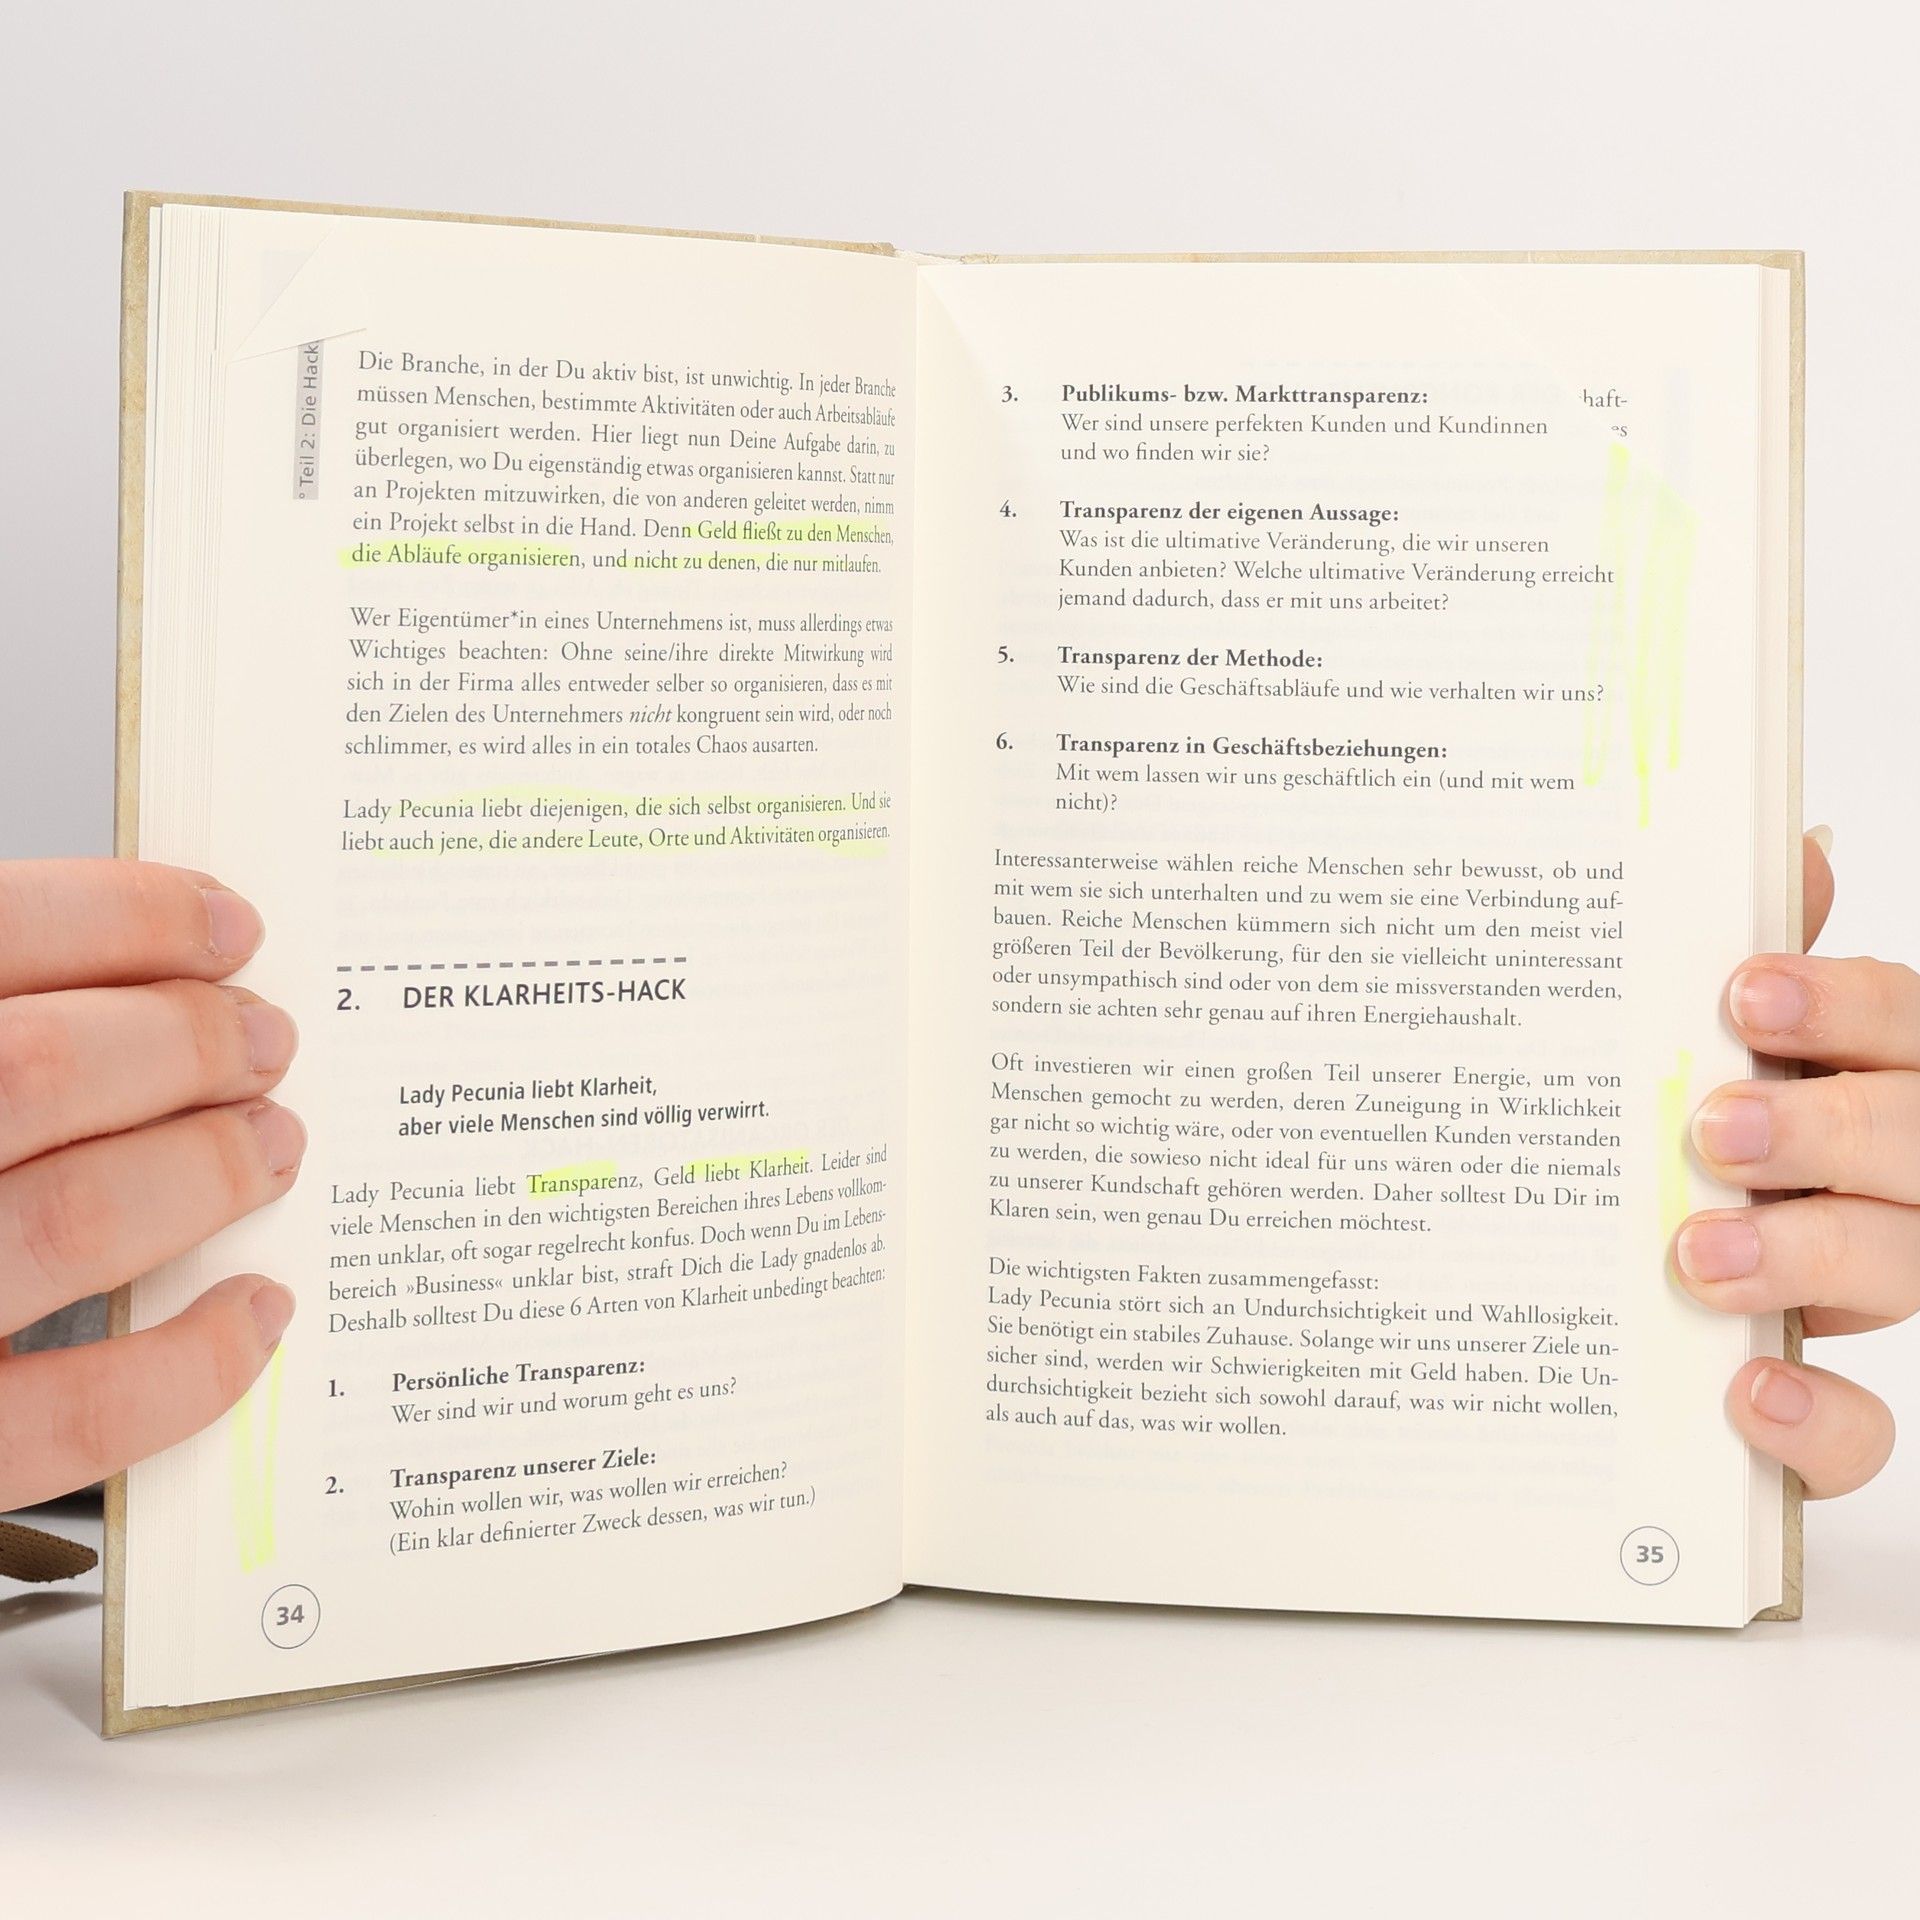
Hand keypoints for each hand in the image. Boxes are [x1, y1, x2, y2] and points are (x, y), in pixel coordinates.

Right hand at [0, 860, 303, 1509]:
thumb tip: (143, 978)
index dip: (127, 919)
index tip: (225, 926)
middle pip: (42, 1072)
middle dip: (186, 1042)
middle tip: (264, 1038)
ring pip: (72, 1221)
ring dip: (205, 1170)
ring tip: (273, 1141)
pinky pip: (74, 1414)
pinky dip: (193, 1361)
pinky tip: (252, 1308)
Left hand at [1677, 831, 1903, 1495]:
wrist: (1691, 1292)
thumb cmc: (1741, 1144)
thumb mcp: (1752, 1057)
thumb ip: (1779, 971)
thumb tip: (1792, 848)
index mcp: (1887, 1082)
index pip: (1909, 1026)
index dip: (1842, 1007)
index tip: (1744, 995)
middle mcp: (1909, 1185)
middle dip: (1826, 1131)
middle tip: (1713, 1129)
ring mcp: (1889, 1287)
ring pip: (1906, 1272)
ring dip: (1807, 1258)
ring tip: (1696, 1252)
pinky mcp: (1838, 1408)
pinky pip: (1864, 1431)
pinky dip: (1814, 1418)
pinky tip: (1744, 1388)